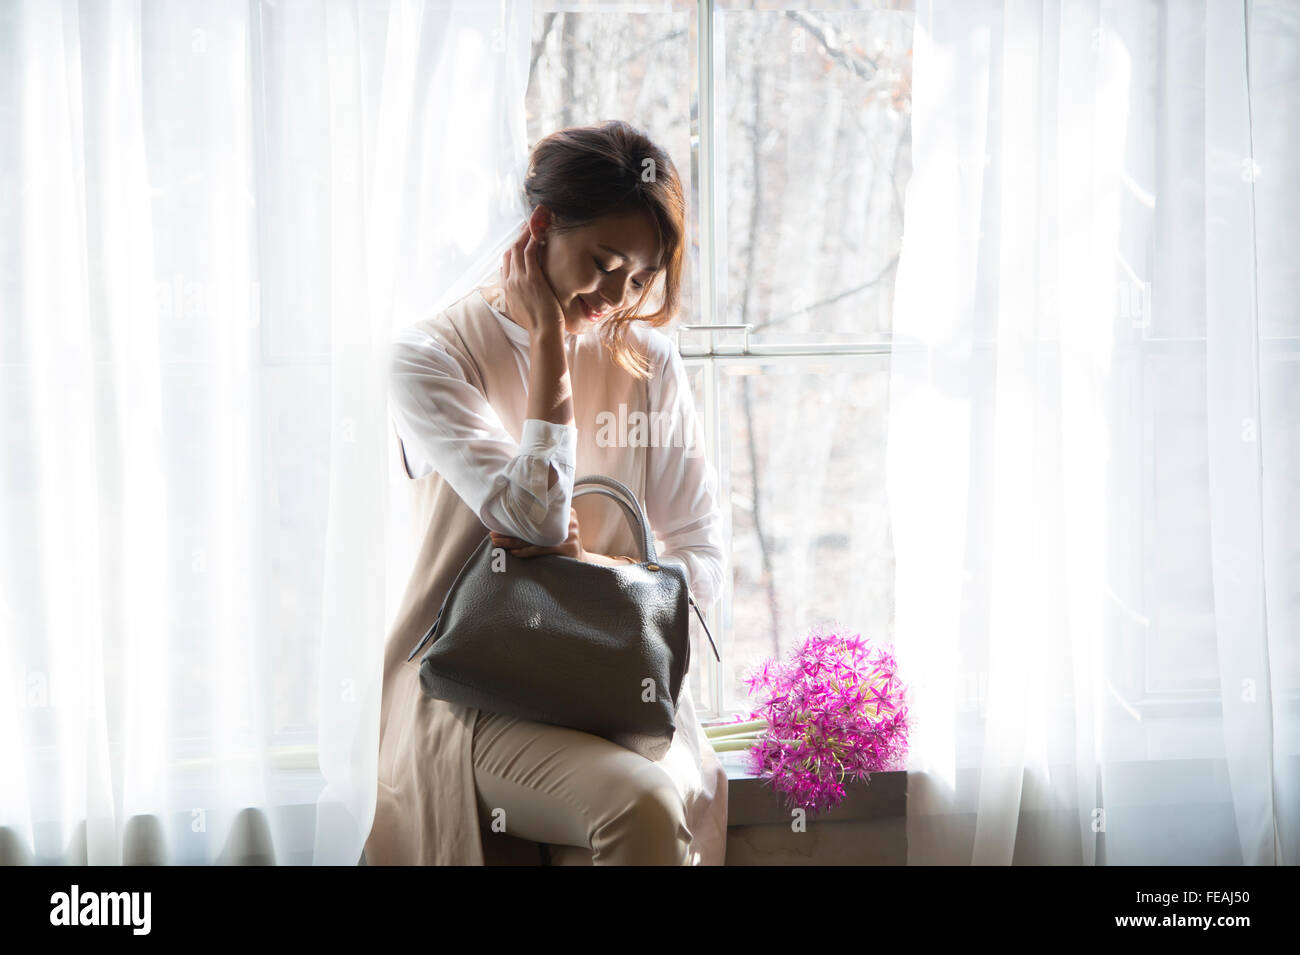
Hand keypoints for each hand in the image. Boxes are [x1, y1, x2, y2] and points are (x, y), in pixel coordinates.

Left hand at [490, 507, 585, 560]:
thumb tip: (514, 519)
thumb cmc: (563, 545)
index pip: (534, 515)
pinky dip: (527, 551)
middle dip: (510, 531)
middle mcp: (567, 519)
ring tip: (498, 543)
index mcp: (563, 510)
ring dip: (514, 542)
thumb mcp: (556, 529)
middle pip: (533, 525)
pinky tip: (514, 552)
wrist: (583, 563)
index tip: (498, 524)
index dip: (515, 519)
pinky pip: (543, 549)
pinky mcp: (568, 547)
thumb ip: (542, 522)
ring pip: (535, 538)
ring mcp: (570, 533)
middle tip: (493, 534)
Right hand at [500, 223, 565, 337]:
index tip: (522, 240)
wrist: (543, 332)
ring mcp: (519, 279)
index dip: (514, 249)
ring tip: (535, 221)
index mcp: (506, 289)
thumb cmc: (538, 325)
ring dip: (526, 233)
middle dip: (519, 236)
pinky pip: (530, 252)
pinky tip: (540, 232)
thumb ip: (518, 297)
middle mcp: (510, 281)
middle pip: (510, 251)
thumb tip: (521, 292)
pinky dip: (534, 240)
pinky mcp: (532, 278)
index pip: (506, 262)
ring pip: (519, 248)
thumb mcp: (522, 311)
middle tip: (528, 224)